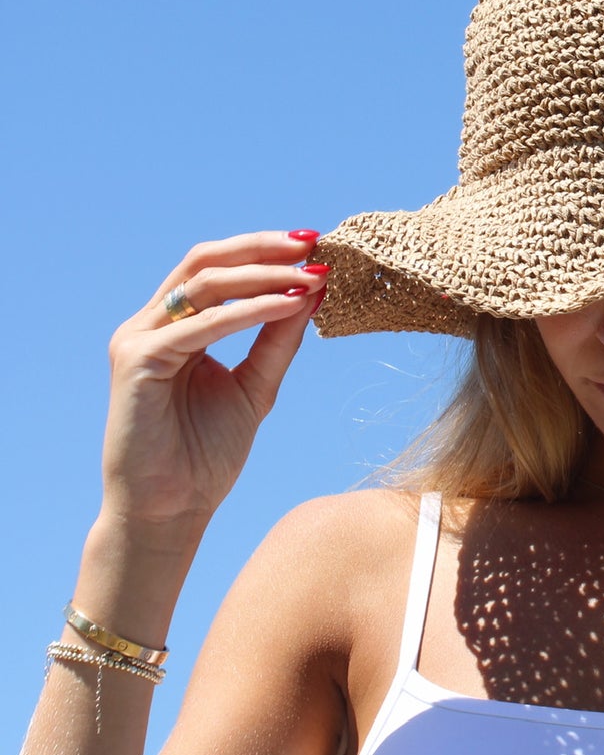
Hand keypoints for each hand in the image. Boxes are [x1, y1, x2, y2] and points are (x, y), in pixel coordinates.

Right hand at [100, 231, 328, 537]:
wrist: (170, 510)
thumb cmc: (205, 454)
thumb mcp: (255, 386)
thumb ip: (278, 339)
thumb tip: (313, 289)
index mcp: (175, 327)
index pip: (218, 269)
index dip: (264, 252)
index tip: (315, 246)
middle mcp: (151, 325)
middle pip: (206, 262)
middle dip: (262, 249)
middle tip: (312, 244)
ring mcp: (139, 340)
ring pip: (203, 285)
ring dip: (261, 276)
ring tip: (308, 275)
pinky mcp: (137, 362)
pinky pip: (199, 326)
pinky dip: (246, 312)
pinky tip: (286, 306)